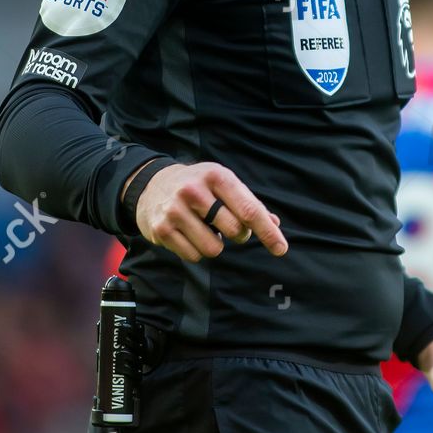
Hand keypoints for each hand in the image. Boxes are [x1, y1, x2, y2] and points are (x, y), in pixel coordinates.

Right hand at [125, 161, 287, 261]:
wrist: (151, 184)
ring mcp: (175, 210)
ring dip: (215, 244)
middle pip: (235, 230)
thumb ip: (249, 204)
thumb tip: (274, 224)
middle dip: (239, 234)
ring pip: (214, 248)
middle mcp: (194, 190)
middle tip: (227, 225)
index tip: (281, 249)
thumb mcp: (223, 184)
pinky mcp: (161, 230)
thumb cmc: (199, 186)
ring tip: (204, 228)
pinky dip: (196, 250)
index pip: (249, 209)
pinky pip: (194, 256)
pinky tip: (188, 233)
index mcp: (216, 176)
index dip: (267, 232)